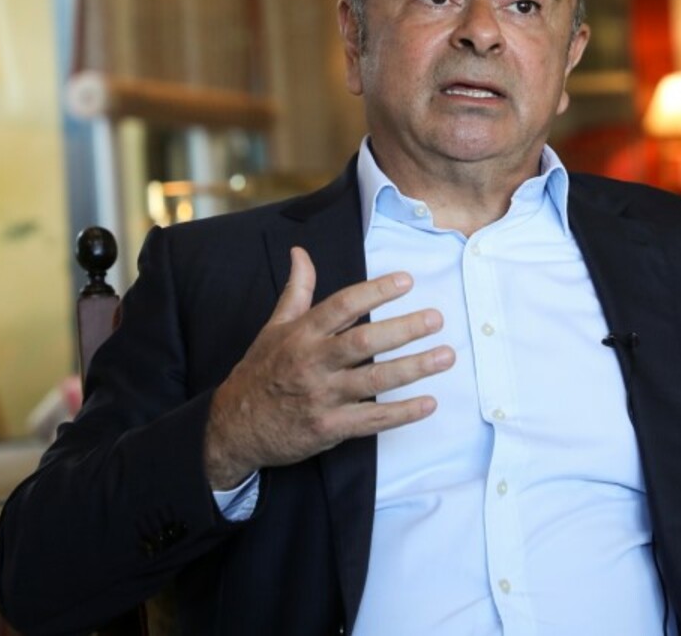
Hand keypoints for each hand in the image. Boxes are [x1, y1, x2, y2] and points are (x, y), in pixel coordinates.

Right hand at [203, 246, 452, 487]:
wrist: (234, 427)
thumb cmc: (260, 372)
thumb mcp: (273, 327)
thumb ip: (297, 290)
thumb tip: (300, 252)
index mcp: (301, 335)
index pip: (342, 306)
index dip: (375, 291)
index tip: (407, 280)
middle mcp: (312, 364)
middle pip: (363, 343)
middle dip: (403, 330)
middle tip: (436, 318)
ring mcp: (321, 397)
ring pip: (374, 381)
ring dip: (413, 368)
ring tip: (446, 355)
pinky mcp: (328, 428)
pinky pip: (372, 420)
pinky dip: (402, 413)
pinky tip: (429, 403)